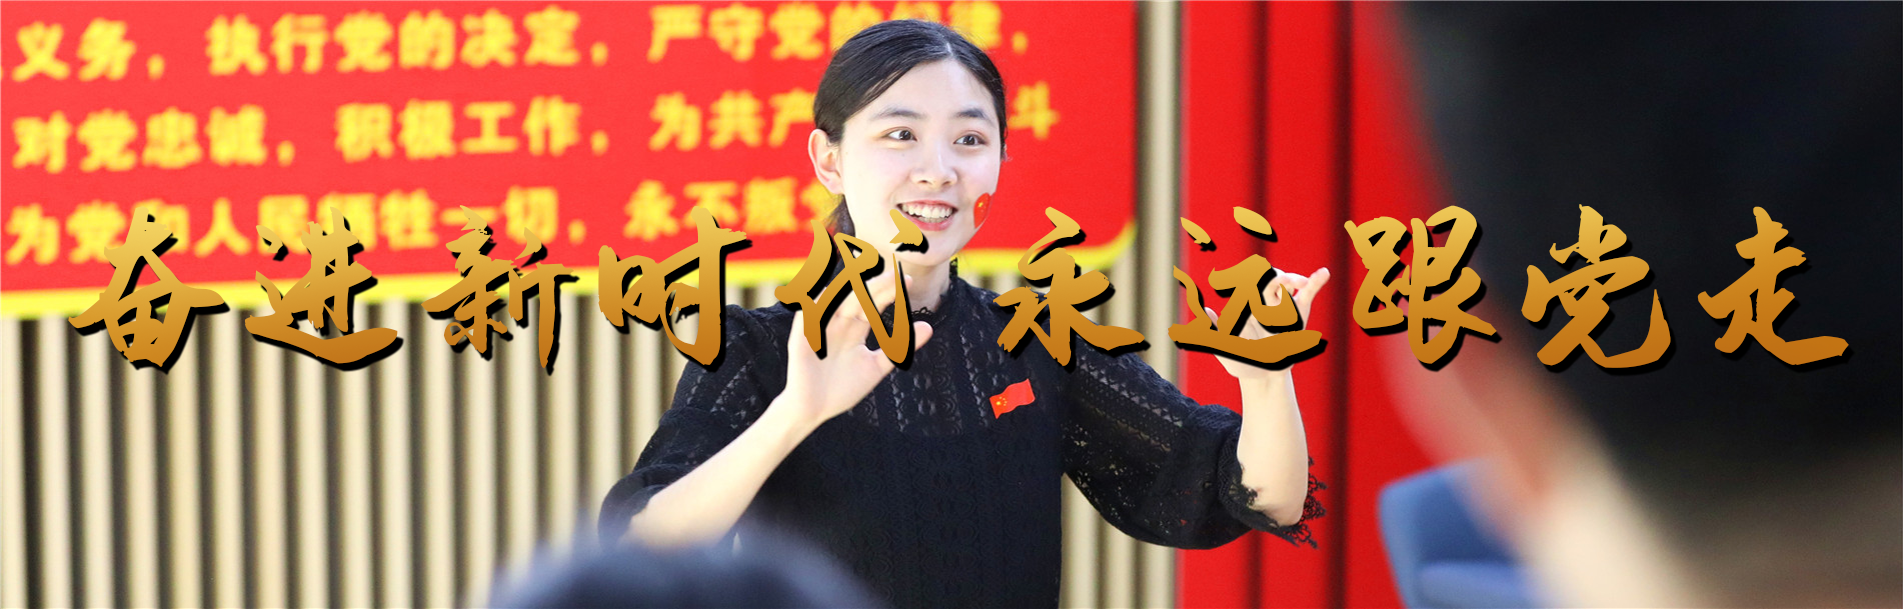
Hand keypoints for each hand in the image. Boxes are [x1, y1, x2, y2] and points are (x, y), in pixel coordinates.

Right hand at [775, 270, 933, 428]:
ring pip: (833, 302)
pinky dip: (814, 306)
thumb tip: (928, 327)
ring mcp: (819, 330)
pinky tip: (824, 294)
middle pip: (857, 298)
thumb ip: (898, 348)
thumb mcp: (876, 367)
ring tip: (862, 273)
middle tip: (893, 273)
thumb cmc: (842, 388)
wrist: (814, 410)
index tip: (907, 280)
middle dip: (875, 286)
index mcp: (855, 327)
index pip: (874, 303)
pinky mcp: (801, 341)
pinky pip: (805, 319)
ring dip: (845, 287)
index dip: (889, 291)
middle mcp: (838, 323)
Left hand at [1212, 267, 1329, 379]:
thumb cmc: (1242, 363)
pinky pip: (1307, 295)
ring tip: (1300, 282)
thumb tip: (1205, 309)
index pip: (1248, 282)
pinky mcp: (1299, 314)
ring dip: (1294, 278)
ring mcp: (1282, 307)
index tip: (1253, 281)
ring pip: (1288, 283)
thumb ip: (1216, 330)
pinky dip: (1315, 282)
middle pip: (1270, 278)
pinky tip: (1324, 272)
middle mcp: (1264, 302)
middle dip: (1275, 276)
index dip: (1252, 276)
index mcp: (1246, 305)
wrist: (1265, 378)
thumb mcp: (1226, 348)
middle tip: (1281, 280)